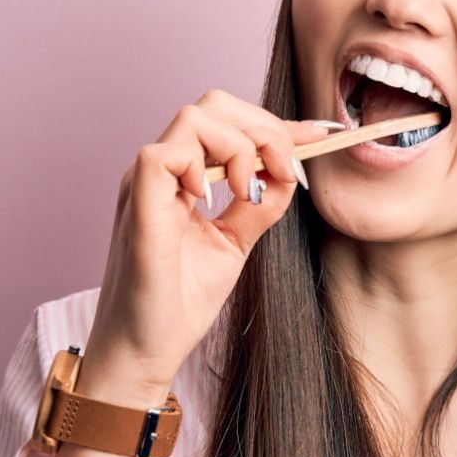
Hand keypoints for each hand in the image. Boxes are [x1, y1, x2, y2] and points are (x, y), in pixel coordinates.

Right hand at [80, 89, 345, 403]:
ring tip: (249, 190)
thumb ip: (258, 206)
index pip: (229, 125)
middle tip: (284, 170)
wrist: (146, 350)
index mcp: (182, 177)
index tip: (319, 136)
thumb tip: (288, 175)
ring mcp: (146, 183)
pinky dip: (201, 163)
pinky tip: (217, 198)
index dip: (277, 126)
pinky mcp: (137, 201)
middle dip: (263, 127)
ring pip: (194, 117)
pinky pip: (162, 152)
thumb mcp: (234, 244)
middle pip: (212, 106)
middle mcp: (162, 171)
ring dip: (239, 145)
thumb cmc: (179, 304)